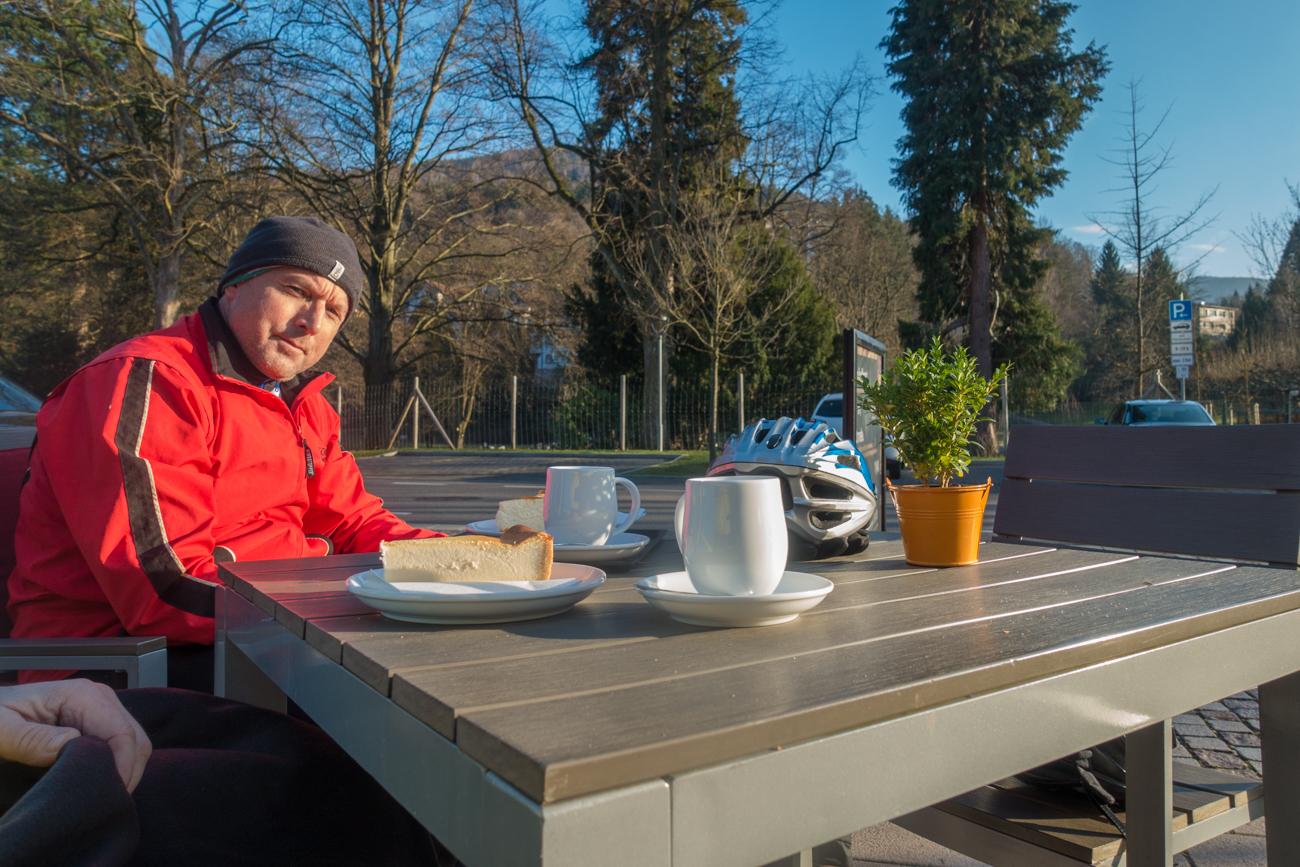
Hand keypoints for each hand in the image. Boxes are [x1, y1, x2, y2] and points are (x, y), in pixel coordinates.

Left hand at [0, 679, 151, 792]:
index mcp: (81, 695)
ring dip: (123, 771)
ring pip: (134, 744)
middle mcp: (100, 698)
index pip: (122, 733)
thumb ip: (31, 739)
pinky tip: (95, 782)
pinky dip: (117, 767)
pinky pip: (122, 745)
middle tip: (101, 803)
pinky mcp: (99, 721)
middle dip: (127, 773)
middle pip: (135, 739)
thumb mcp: (0, 730)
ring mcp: (102, 709)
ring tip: (98, 795)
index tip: (104, 796)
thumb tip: (71, 745)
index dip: (121, 768)